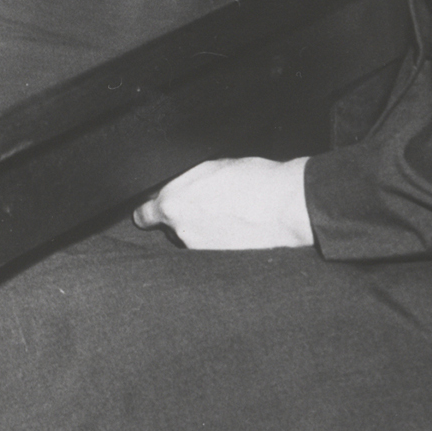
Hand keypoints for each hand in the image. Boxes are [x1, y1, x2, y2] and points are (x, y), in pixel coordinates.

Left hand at [134, 157, 313, 249]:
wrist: (288, 205)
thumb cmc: (254, 180)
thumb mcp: (210, 167)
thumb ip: (184, 180)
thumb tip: (176, 185)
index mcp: (172, 203)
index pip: (144, 215)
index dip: (151, 211)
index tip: (157, 210)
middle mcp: (181, 230)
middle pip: (170, 227)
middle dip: (182, 219)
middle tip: (206, 208)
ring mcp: (200, 250)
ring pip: (191, 239)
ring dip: (202, 231)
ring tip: (227, 217)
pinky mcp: (219, 263)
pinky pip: (210, 251)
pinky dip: (219, 243)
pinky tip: (236, 230)